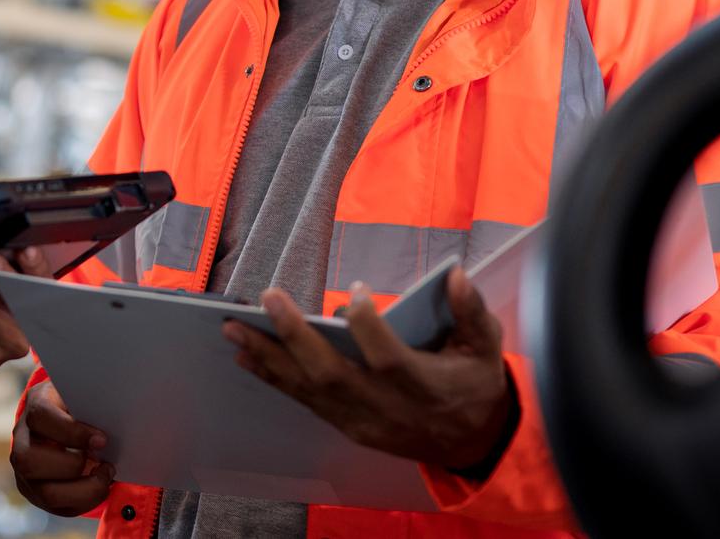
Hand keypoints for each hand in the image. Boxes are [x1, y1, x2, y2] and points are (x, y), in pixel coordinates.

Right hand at [9, 380, 115, 515]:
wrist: (64, 424)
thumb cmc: (78, 406)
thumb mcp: (82, 395)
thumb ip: (91, 403)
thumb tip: (116, 415)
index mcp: (34, 406)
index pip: (40, 418)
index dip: (72, 432)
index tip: (101, 440)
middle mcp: (21, 441)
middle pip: (29, 461)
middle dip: (73, 465)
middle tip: (103, 461)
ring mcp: (25, 471)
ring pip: (46, 492)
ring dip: (85, 489)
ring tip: (105, 475)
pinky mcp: (36, 494)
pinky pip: (60, 508)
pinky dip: (86, 500)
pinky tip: (99, 485)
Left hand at [224, 266, 517, 473]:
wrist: (472, 444)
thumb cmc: (475, 385)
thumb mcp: (486, 347)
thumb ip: (471, 311)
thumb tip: (456, 275)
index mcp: (423, 386)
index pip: (388, 358)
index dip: (370, 326)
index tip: (358, 290)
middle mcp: (386, 407)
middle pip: (333, 375)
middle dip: (296, 337)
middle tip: (269, 297)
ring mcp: (362, 421)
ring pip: (310, 390)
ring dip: (268, 357)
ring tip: (233, 327)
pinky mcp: (348, 426)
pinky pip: (305, 401)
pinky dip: (273, 377)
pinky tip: (246, 355)